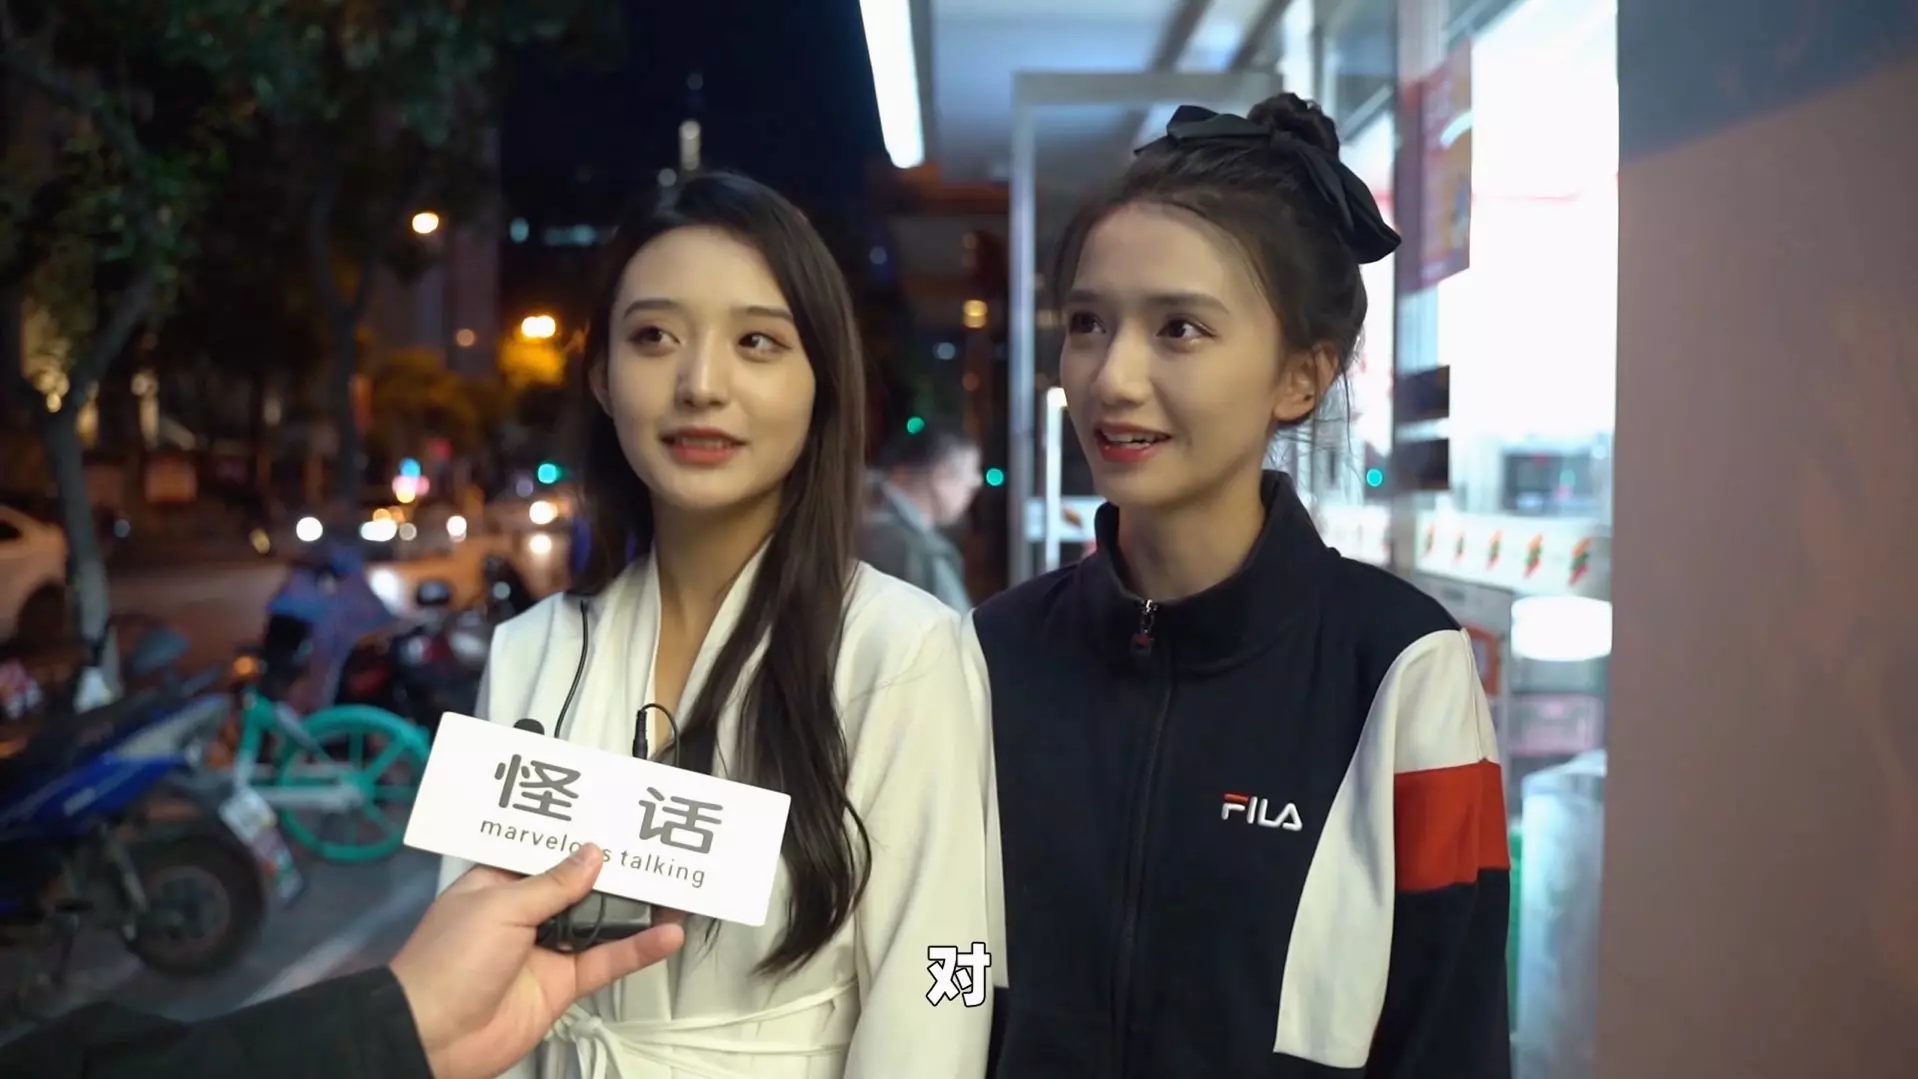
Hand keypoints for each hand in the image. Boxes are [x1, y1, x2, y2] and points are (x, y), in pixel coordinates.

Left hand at [389, 845, 685, 1078]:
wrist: (432, 1039)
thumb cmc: (449, 961)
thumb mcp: (498, 907)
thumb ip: (553, 883)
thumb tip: (593, 853)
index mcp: (499, 882)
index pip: (546, 851)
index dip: (579, 836)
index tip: (617, 818)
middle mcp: (526, 912)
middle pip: (581, 885)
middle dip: (616, 870)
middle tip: (659, 850)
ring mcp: (547, 949)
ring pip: (601, 922)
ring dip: (635, 908)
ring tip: (676, 887)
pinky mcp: (564, 985)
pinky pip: (607, 962)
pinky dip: (638, 950)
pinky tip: (666, 936)